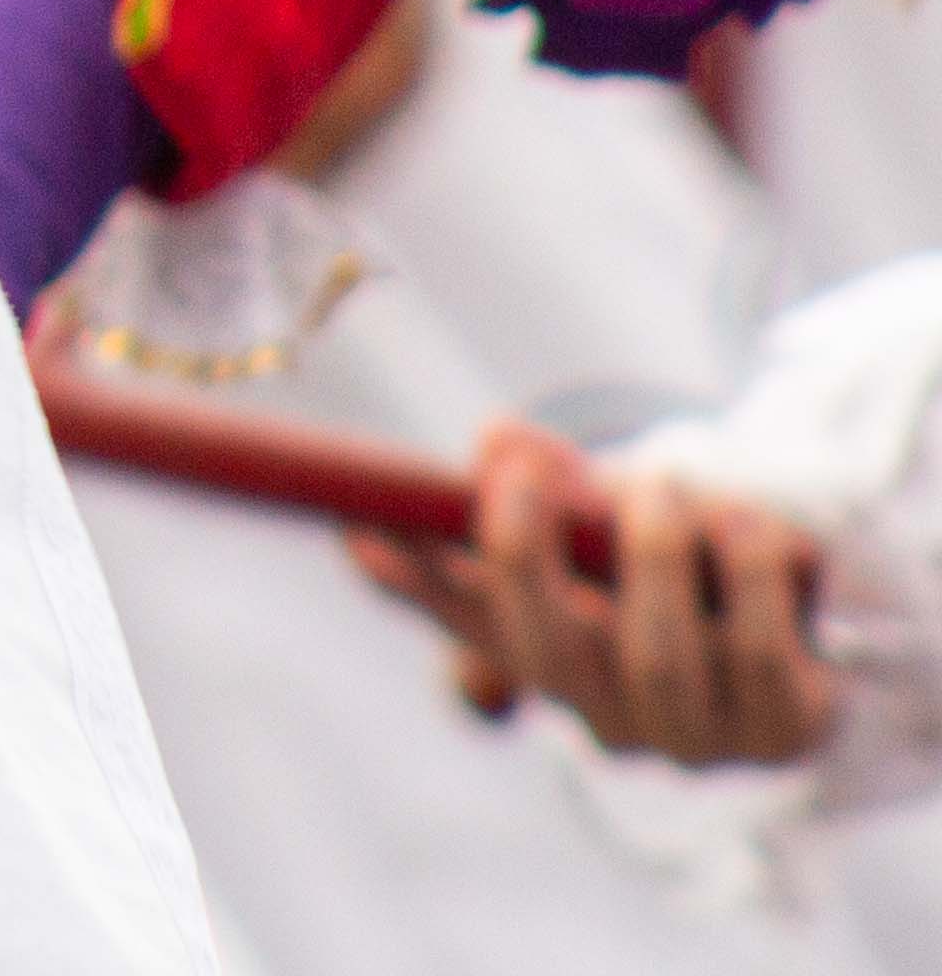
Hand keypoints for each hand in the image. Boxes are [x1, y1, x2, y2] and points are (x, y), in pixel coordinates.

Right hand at [348, 423, 837, 767]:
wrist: (815, 629)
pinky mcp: (784, 730)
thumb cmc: (685, 562)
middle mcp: (609, 715)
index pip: (464, 619)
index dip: (411, 579)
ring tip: (659, 487)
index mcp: (549, 658)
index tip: (359, 529)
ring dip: (652, 556)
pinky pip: (758, 653)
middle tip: (523, 470)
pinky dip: (747, 576)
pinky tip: (746, 527)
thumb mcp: (609, 511)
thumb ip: (550, 478)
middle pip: (546, 652)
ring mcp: (697, 735)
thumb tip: (501, 440)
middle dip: (524, 554)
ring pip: (653, 656)